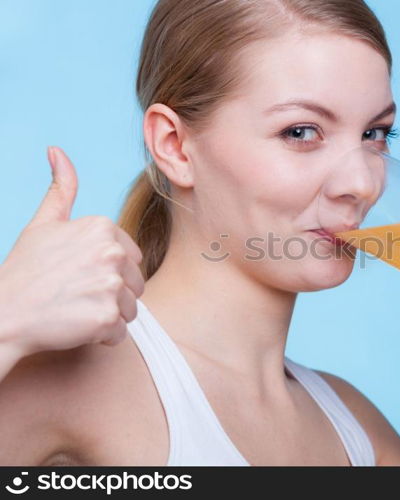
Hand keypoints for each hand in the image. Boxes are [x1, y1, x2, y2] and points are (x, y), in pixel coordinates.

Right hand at [0, 146, 144, 358]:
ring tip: (76, 309)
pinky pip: (120, 332)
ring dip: (108, 315)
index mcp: (102, 227)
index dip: (108, 271)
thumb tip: (58, 151)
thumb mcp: (43, 224)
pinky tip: (76, 326)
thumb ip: (61, 189)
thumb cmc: (25, 271)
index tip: (79, 274)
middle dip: (111, 293)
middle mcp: (111, 253)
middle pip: (135, 283)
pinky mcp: (106, 317)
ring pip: (131, 308)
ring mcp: (110, 285)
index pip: (131, 258)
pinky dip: (102, 335)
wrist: (4, 314)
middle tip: (76, 293)